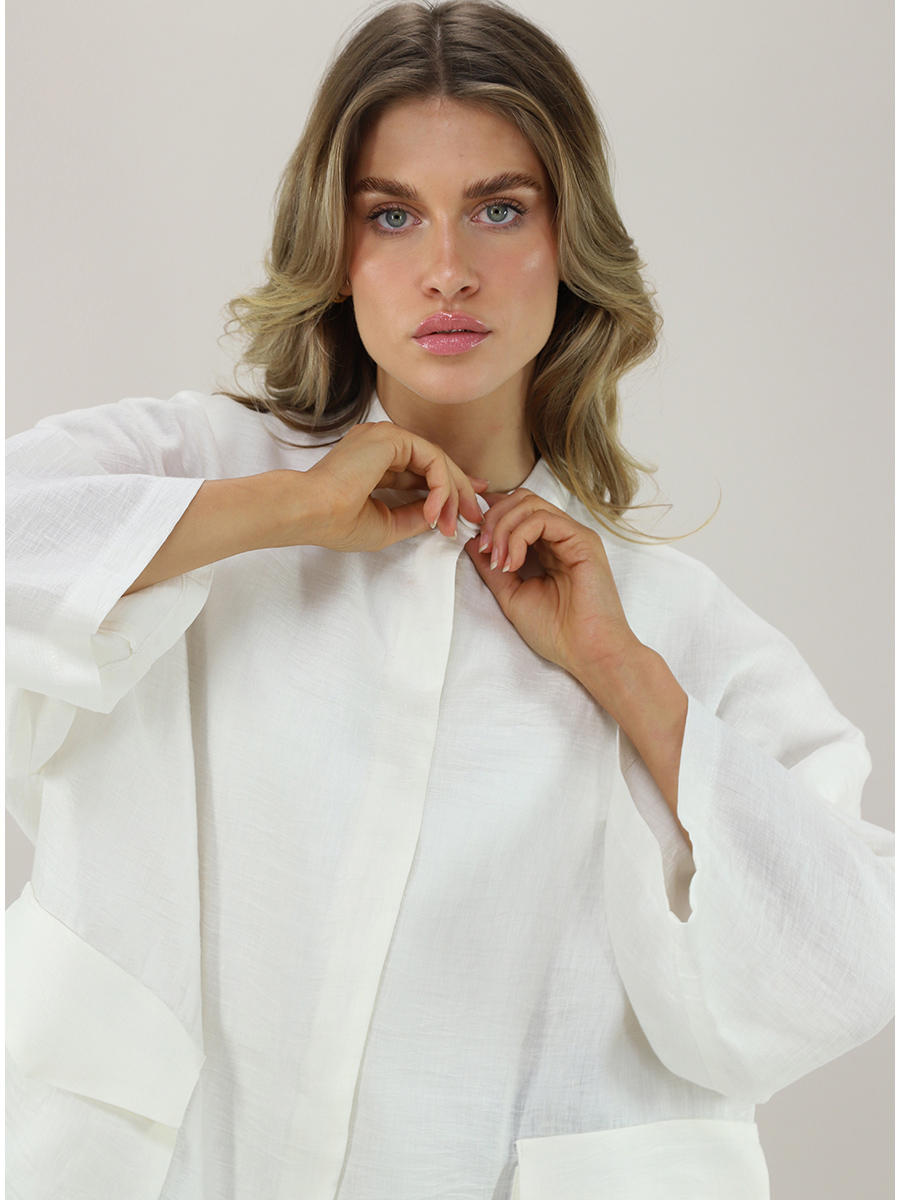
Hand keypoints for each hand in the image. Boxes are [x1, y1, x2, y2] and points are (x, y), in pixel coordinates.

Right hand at [295, 421, 485, 551]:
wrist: (313, 513)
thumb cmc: (338, 523)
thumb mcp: (387, 524)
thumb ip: (414, 515)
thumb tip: (440, 514)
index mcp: (374, 461)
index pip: (420, 469)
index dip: (447, 487)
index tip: (466, 508)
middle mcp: (380, 444)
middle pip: (433, 462)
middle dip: (460, 489)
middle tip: (476, 513)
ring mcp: (385, 438)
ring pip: (436, 459)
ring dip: (452, 492)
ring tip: (454, 521)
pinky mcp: (391, 438)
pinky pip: (432, 458)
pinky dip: (441, 485)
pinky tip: (435, 510)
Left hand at [463, 488, 639, 693]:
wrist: (589, 653)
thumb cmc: (557, 632)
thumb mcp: (512, 596)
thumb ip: (492, 569)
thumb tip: (471, 542)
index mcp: (547, 548)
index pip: (517, 511)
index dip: (491, 516)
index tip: (475, 539)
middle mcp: (561, 537)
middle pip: (521, 499)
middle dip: (493, 518)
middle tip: (484, 549)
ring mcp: (573, 536)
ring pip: (529, 503)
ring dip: (503, 527)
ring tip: (498, 561)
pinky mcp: (583, 540)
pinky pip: (543, 518)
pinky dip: (518, 536)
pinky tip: (513, 562)